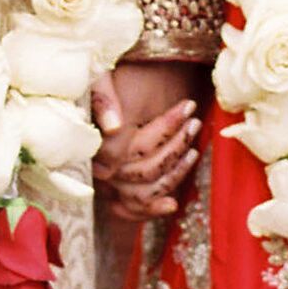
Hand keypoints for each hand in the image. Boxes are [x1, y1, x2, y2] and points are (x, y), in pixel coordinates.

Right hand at [92, 61, 205, 221]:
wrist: (93, 95)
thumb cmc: (97, 81)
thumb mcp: (94, 77)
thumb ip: (101, 97)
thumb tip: (114, 127)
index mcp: (92, 140)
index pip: (136, 142)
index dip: (165, 126)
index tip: (188, 106)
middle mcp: (97, 166)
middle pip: (144, 168)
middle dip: (176, 144)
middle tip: (195, 122)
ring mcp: (107, 184)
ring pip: (144, 190)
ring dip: (175, 172)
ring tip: (194, 150)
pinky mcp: (114, 195)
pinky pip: (131, 210)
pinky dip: (152, 210)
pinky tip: (172, 204)